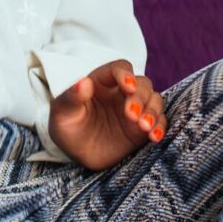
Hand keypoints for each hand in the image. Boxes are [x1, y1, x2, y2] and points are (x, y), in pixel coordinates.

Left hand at [47, 60, 166, 170]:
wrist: (75, 152)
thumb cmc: (67, 126)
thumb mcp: (62, 113)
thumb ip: (71, 97)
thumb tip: (82, 82)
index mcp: (102, 81)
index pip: (119, 68)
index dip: (125, 74)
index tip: (127, 86)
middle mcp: (122, 92)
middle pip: (142, 84)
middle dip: (140, 97)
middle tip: (131, 115)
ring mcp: (135, 109)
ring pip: (154, 100)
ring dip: (153, 111)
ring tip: (145, 127)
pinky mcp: (143, 128)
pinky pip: (159, 122)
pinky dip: (160, 127)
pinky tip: (154, 137)